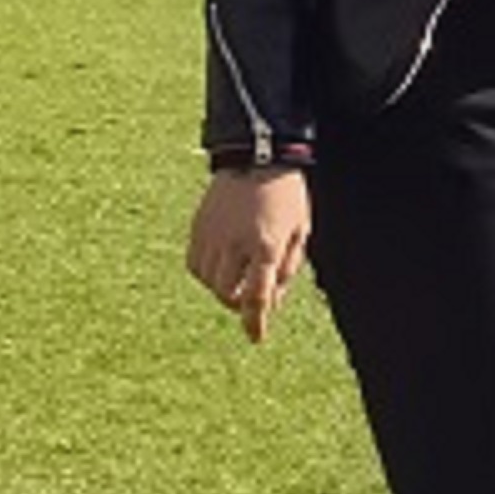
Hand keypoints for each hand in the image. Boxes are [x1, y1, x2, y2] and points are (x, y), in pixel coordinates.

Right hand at [187, 168, 311, 343]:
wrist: (257, 156)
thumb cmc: (286, 195)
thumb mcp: (299, 231)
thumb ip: (286, 268)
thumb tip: (271, 301)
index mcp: (266, 245)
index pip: (257, 296)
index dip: (255, 322)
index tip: (256, 337)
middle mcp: (235, 242)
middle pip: (227, 293)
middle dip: (239, 304)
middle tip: (251, 299)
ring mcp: (212, 234)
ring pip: (208, 281)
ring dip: (223, 287)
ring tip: (238, 275)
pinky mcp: (198, 227)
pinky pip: (195, 263)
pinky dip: (207, 272)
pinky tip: (221, 264)